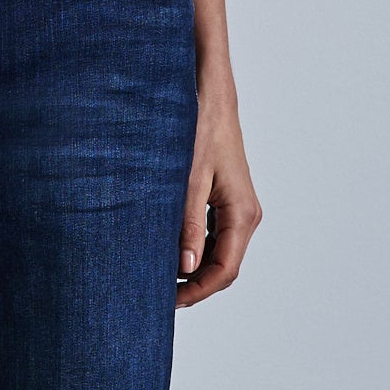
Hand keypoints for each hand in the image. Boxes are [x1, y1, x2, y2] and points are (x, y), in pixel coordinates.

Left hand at [178, 0, 260, 306]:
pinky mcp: (220, 193)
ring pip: (212, 251)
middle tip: (148, 295)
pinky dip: (185, 245)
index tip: (162, 305)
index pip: (223, 272)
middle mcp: (242, 213)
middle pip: (219, 267)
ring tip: (147, 272)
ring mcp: (232, 204)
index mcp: (241, 213)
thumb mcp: (187, 176)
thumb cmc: (198, 124)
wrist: (205, 85)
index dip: (194, 294)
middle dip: (188, 286)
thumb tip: (181, 267)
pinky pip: (207, 232)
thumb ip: (185, 222)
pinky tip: (156, 243)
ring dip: (185, 266)